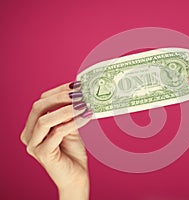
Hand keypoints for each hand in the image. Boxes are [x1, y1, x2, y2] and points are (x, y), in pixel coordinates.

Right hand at [20, 81, 91, 199]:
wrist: (75, 176)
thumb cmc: (72, 152)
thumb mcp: (69, 127)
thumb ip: (68, 113)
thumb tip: (78, 93)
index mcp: (33, 126)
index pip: (41, 101)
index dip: (58, 91)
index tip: (76, 85)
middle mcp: (29, 135)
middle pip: (39, 107)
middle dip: (60, 97)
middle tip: (79, 93)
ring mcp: (33, 145)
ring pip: (45, 119)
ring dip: (66, 109)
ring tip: (83, 104)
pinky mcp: (43, 153)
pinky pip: (57, 132)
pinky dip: (72, 122)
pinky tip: (85, 117)